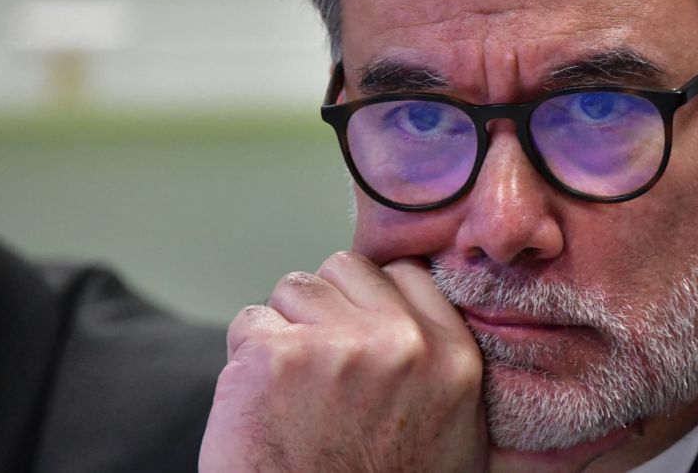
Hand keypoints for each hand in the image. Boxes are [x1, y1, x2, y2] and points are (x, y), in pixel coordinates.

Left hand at [199, 252, 486, 471]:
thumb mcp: (453, 430)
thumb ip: (443, 364)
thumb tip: (421, 314)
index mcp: (452, 358)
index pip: (405, 275)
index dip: (371, 299)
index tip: (356, 330)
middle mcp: (401, 344)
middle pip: (343, 269)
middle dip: (325, 307)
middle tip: (318, 366)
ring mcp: (336, 346)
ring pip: (292, 288)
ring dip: (284, 328)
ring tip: (291, 390)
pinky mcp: (274, 358)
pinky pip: (248, 322)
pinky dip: (244, 361)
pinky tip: (261, 405)